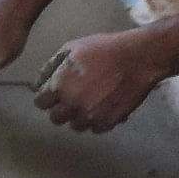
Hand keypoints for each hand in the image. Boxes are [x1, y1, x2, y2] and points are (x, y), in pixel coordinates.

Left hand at [36, 27, 171, 132]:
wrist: (138, 58)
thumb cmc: (104, 49)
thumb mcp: (72, 48)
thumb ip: (52, 66)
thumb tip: (41, 82)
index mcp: (60, 86)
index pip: (40, 103)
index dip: (47, 97)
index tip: (54, 94)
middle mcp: (72, 104)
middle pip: (55, 118)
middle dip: (61, 109)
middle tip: (71, 99)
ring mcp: (90, 116)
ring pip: (75, 126)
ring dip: (79, 117)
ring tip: (89, 103)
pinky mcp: (107, 122)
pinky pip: (95, 129)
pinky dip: (96, 121)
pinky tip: (102, 107)